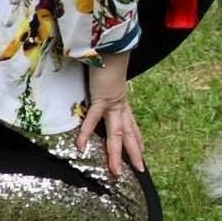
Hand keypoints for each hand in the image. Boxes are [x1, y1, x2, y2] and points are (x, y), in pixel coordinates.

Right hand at [76, 52, 144, 175]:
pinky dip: (85, 133)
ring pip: (116, 133)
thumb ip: (106, 90)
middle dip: (134, 153)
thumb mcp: (108, 82)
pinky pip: (93, 119)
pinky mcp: (102, 98)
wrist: (111, 49)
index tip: (142, 152)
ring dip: (116, 154)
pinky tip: (80, 146)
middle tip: (141, 170)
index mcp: (122, 102)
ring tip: (115, 171)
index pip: (132, 125)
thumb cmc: (107, 63)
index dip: (137, 139)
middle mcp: (121, 106)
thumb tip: (102, 90)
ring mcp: (113, 103)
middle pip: (129, 134)